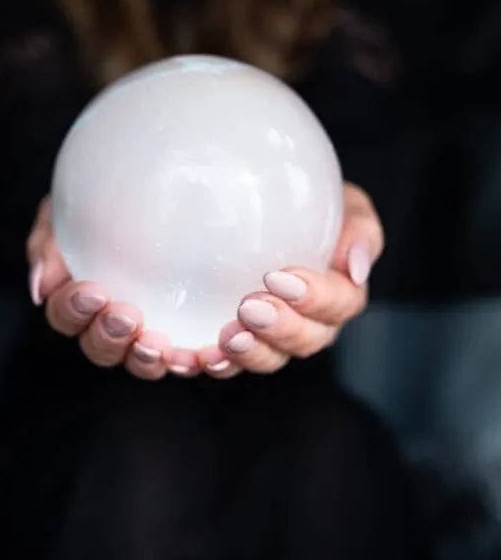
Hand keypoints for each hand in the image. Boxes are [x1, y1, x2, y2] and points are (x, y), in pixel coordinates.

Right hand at [28, 197, 180, 380]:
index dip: (73, 311)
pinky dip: (192, 361)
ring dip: (145, 359)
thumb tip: (41, 287)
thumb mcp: (69, 206)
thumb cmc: (105, 196)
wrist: (163, 179)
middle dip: (109, 338)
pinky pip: (188, 356)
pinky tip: (202, 355)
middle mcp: (111, 322)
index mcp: (79, 297)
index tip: (93, 291)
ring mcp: (149, 330)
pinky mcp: (189, 332)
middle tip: (127, 316)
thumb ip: (49, 241)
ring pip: (140, 361)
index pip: (66, 316)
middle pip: (101, 348)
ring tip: (158, 346)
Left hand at [208, 182, 382, 375]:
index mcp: (340, 293)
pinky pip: (228, 362)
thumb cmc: (312, 205)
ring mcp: (271, 336)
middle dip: (279, 328)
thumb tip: (356, 268)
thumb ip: (359, 230)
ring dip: (250, 353)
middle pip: (304, 340)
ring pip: (268, 358)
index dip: (314, 299)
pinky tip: (199, 358)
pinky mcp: (236, 340)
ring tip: (228, 338)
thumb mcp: (346, 205)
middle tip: (250, 307)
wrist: (264, 196)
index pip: (338, 305)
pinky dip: (215, 363)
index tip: (279, 277)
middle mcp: (309, 322)